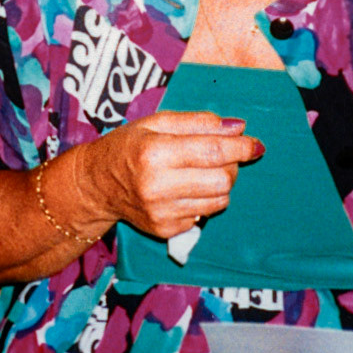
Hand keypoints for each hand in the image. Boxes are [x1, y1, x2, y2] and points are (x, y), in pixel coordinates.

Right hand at [74, 111, 262, 240]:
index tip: (255, 144)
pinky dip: (204, 199)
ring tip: (202, 172)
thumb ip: (198, 122)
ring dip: (220, 184)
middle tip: (222, 156)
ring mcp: (161, 212)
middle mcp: (157, 185)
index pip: (213, 151)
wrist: (96, 184)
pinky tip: (184, 189)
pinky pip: (204, 214)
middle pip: (222, 180)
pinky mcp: (165, 229)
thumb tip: (238, 128)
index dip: (241, 147)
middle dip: (232, 166)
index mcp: (155, 152)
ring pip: (219, 200)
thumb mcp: (156, 122)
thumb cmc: (128, 146)